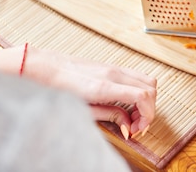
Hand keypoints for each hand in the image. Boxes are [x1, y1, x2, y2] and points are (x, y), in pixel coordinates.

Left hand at [23, 47, 156, 138]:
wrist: (44, 67)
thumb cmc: (57, 88)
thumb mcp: (82, 110)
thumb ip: (109, 116)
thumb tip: (127, 126)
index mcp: (104, 86)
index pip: (143, 96)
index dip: (147, 115)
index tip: (137, 128)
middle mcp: (113, 74)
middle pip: (151, 88)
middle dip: (149, 110)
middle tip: (136, 126)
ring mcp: (115, 68)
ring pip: (148, 80)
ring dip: (147, 99)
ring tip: (133, 116)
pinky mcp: (113, 67)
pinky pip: (137, 77)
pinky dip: (140, 91)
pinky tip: (127, 104)